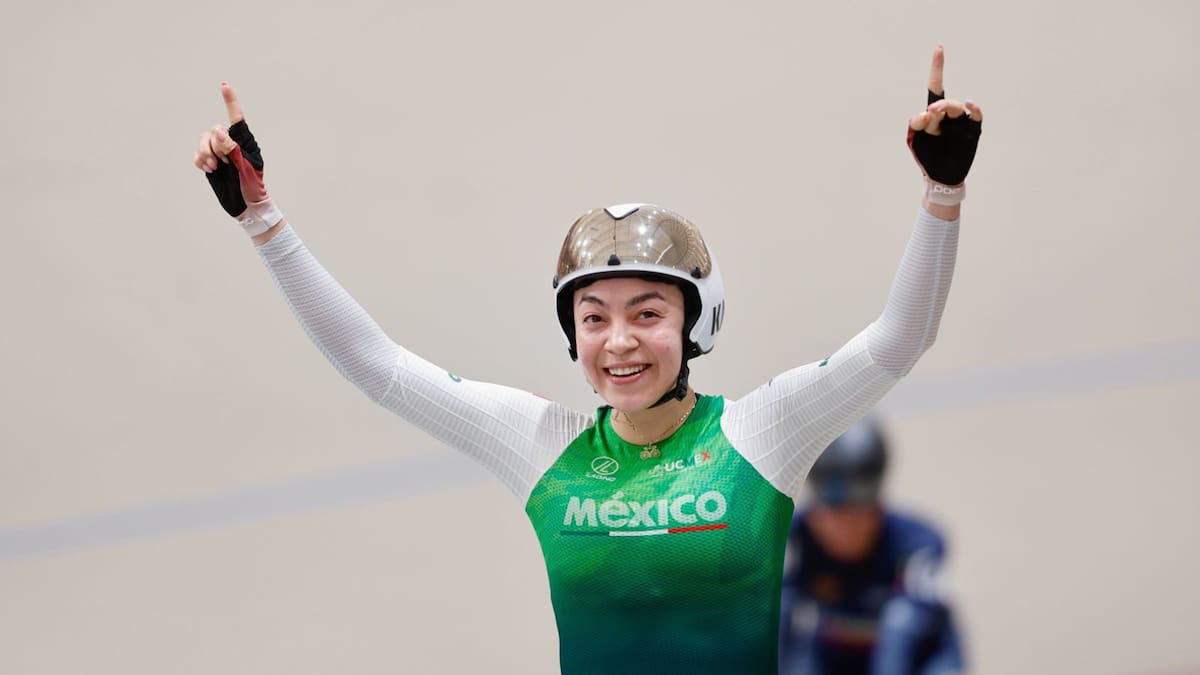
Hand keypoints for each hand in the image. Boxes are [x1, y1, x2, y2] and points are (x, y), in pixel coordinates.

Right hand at [193, 82, 282, 237]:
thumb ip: (232, 150)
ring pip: (203, 140)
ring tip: (213, 168)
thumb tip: (219, 131)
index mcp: (245, 143)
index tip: (224, 85)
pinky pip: (198, 153)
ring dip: (204, 153)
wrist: (246, 207)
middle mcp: (231, 144)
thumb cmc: (252, 188)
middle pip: (214, 131)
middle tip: (222, 164)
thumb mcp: (245, 169)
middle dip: (214, 146)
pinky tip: (208, 170)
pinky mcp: (210, 162)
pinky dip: (200, 160)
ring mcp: (220, 152)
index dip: (230, 101)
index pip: (237, 118)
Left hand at [906, 45, 982, 203]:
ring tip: (936, 114)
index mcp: (932, 114)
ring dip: (946, 108)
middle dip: (935, 107)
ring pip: (955, 107)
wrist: (941, 177)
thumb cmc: (927, 156)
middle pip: (942, 102)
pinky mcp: (972, 131)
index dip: (937, 68)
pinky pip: (975, 116)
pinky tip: (968, 104)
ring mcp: (960, 123)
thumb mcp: (915, 140)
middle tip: (929, 114)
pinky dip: (973, 108)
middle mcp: (948, 115)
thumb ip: (916, 124)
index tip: (939, 47)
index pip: (935, 86)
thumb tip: (925, 112)